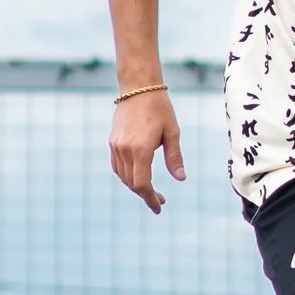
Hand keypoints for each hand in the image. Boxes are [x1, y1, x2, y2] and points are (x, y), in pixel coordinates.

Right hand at [110, 90, 184, 212]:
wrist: (138, 87)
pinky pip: (117, 166)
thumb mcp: (173, 133)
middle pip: (132, 183)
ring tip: (150, 190)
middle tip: (160, 200)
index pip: (142, 184)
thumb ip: (175, 157)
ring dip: (136, 186)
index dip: (150, 198)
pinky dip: (127, 175)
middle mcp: (125, 150)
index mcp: (140, 149)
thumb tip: (181, 179)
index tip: (159, 207)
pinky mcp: (113, 141)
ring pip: (123, 176)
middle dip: (145, 195)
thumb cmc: (160, 108)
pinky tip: (137, 177)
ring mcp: (116, 146)